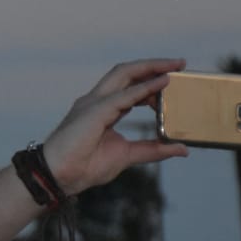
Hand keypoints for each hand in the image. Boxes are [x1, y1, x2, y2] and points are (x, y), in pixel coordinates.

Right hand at [42, 59, 189, 193]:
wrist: (59, 176)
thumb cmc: (84, 166)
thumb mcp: (127, 155)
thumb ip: (152, 149)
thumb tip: (181, 149)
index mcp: (101, 109)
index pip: (128, 85)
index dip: (150, 81)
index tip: (173, 82)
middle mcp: (97, 100)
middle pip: (126, 72)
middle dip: (153, 65)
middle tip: (180, 64)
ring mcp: (94, 103)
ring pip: (124, 74)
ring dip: (150, 67)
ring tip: (174, 67)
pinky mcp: (95, 111)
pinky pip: (124, 95)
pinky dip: (144, 88)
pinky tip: (162, 84)